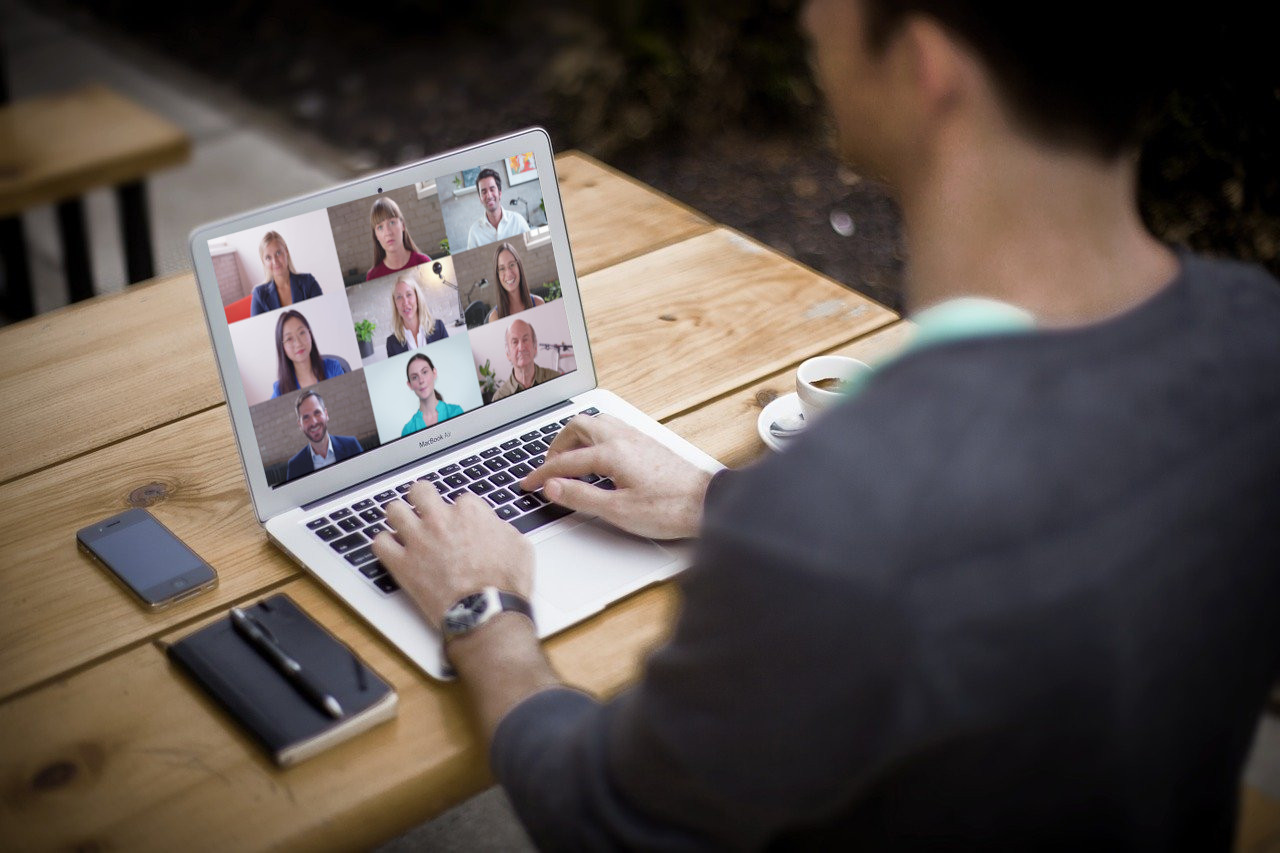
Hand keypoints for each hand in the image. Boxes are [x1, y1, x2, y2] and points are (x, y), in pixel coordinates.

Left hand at [372, 483, 532, 629]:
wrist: (486, 612)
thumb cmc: (504, 584)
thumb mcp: (519, 547)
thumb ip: (502, 529)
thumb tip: (494, 527)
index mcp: (469, 513)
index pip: (460, 499)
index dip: (461, 512)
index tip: (461, 524)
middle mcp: (440, 521)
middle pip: (420, 491)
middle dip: (422, 498)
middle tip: (425, 508)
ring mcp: (418, 540)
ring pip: (394, 510)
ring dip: (399, 516)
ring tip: (403, 525)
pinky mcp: (402, 564)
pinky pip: (380, 543)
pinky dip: (384, 544)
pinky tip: (392, 549)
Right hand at [520, 413, 712, 539]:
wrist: (707, 503)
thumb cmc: (668, 508)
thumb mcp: (618, 511)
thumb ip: (581, 497)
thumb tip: (552, 487)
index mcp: (612, 453)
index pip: (565, 461)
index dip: (542, 474)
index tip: (528, 484)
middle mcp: (623, 438)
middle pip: (577, 427)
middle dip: (556, 445)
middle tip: (548, 468)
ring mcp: (637, 437)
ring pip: (596, 422)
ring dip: (576, 437)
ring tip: (568, 459)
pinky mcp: (647, 443)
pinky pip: (612, 428)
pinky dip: (594, 437)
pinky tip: (597, 455)